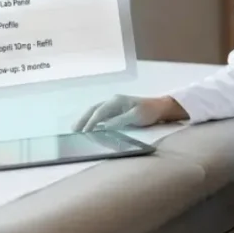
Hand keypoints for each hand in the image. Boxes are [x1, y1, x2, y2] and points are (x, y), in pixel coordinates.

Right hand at [71, 94, 186, 132]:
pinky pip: (101, 115)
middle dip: (83, 119)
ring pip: (95, 112)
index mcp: (116, 101)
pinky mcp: (115, 111)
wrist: (159, 107)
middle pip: (93, 110)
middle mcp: (112, 101)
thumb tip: (104, 126)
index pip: (99, 112)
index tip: (84, 132)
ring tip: (76, 129)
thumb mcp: (135, 116)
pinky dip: (93, 120)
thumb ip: (119, 120)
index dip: (91, 122)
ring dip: (86, 119)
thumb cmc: (149, 111)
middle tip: (73, 130)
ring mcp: (113, 106)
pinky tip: (88, 127)